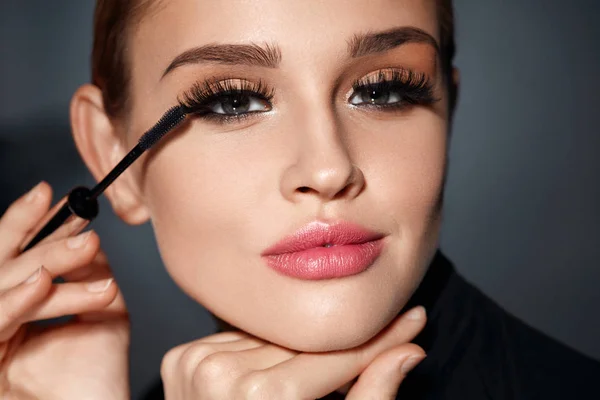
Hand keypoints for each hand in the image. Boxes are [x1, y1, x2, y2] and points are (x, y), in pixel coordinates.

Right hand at [0, 182, 129, 399]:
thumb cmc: (95, 372)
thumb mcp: (101, 311)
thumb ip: (92, 274)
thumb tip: (87, 235)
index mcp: (18, 302)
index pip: (19, 255)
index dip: (34, 224)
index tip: (60, 196)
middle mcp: (0, 313)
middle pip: (4, 262)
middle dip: (37, 232)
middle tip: (77, 214)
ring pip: (6, 284)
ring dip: (47, 262)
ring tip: (85, 245)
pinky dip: (19, 300)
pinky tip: (41, 283)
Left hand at [161, 305, 425, 398]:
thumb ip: (371, 398)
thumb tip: (409, 353)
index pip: (334, 356)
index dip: (379, 340)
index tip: (411, 320)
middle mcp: (219, 375)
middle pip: (302, 344)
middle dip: (340, 345)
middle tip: (382, 337)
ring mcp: (194, 363)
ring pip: (272, 337)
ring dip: (297, 348)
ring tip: (312, 372)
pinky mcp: (181, 358)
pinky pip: (241, 339)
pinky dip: (262, 350)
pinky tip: (272, 368)